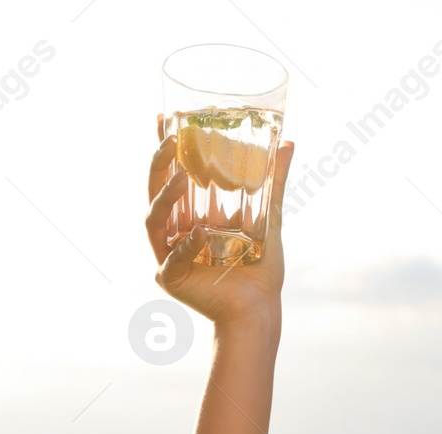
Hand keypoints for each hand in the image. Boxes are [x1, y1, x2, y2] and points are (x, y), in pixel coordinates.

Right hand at [145, 113, 294, 325]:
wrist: (259, 308)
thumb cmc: (261, 268)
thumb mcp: (270, 219)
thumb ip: (274, 183)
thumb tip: (287, 143)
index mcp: (189, 215)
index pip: (171, 175)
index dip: (164, 148)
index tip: (164, 117)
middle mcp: (173, 231)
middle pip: (155, 191)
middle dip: (159, 165)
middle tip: (171, 141)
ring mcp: (168, 254)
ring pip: (154, 219)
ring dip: (166, 197)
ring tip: (181, 179)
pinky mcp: (170, 277)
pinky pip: (172, 256)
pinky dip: (186, 244)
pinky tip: (200, 233)